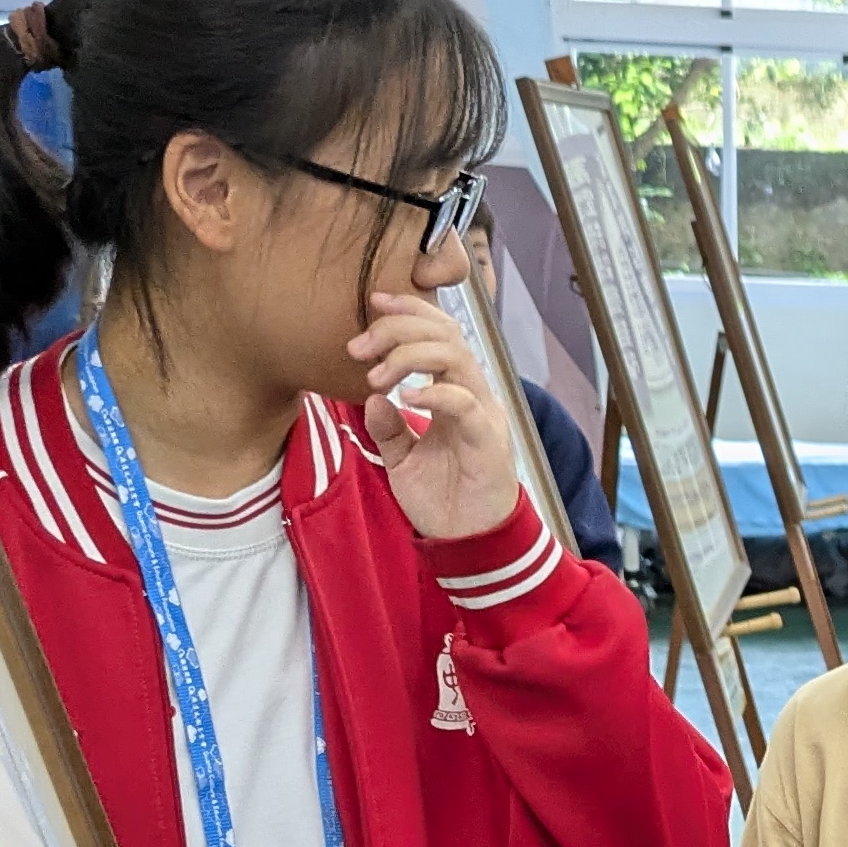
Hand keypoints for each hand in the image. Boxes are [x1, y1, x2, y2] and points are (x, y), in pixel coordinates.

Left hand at [347, 289, 519, 543]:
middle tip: (359, 346)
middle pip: (446, 334)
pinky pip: (464, 403)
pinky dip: (434, 392)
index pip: (438, 333)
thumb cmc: (443, 500)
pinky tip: (404, 395)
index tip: (371, 303)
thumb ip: (389, 427)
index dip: (409, 311)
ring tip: (375, 374)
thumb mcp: (402, 460)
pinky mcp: (487, 440)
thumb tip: (373, 396)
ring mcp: (483, 415)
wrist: (467, 543)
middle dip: (400, 327)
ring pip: (455, 357)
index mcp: (455, 392)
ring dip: (409, 355)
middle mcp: (473, 395)